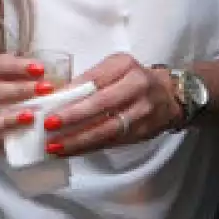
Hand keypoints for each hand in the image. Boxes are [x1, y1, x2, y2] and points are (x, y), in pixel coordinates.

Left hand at [41, 53, 181, 156]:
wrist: (169, 96)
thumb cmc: (133, 78)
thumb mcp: (115, 67)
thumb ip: (90, 78)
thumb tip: (58, 95)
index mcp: (126, 66)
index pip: (96, 79)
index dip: (73, 92)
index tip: (50, 102)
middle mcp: (137, 88)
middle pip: (102, 104)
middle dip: (73, 117)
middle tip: (49, 125)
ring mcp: (141, 113)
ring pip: (107, 129)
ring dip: (78, 140)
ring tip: (55, 146)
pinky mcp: (140, 133)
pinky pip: (111, 142)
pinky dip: (88, 148)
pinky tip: (70, 151)